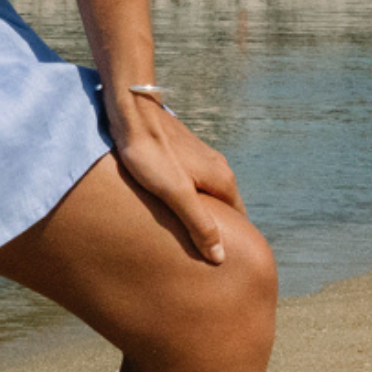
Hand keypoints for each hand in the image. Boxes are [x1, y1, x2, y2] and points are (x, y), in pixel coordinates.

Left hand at [105, 94, 243, 263]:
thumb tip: (220, 257)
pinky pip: (193, 181)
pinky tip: (170, 204)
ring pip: (208, 193)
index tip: (217, 258)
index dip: (231, 239)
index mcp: (222, 180)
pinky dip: (188, 196)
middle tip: (199, 250)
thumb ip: (199, 224)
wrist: (132, 112)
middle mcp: (219, 167)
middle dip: (216, 226)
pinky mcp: (184, 152)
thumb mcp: (175, 193)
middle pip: (225, 206)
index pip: (239, 218)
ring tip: (183, 231)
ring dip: (200, 211)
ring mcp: (201, 158)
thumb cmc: (150, 154)